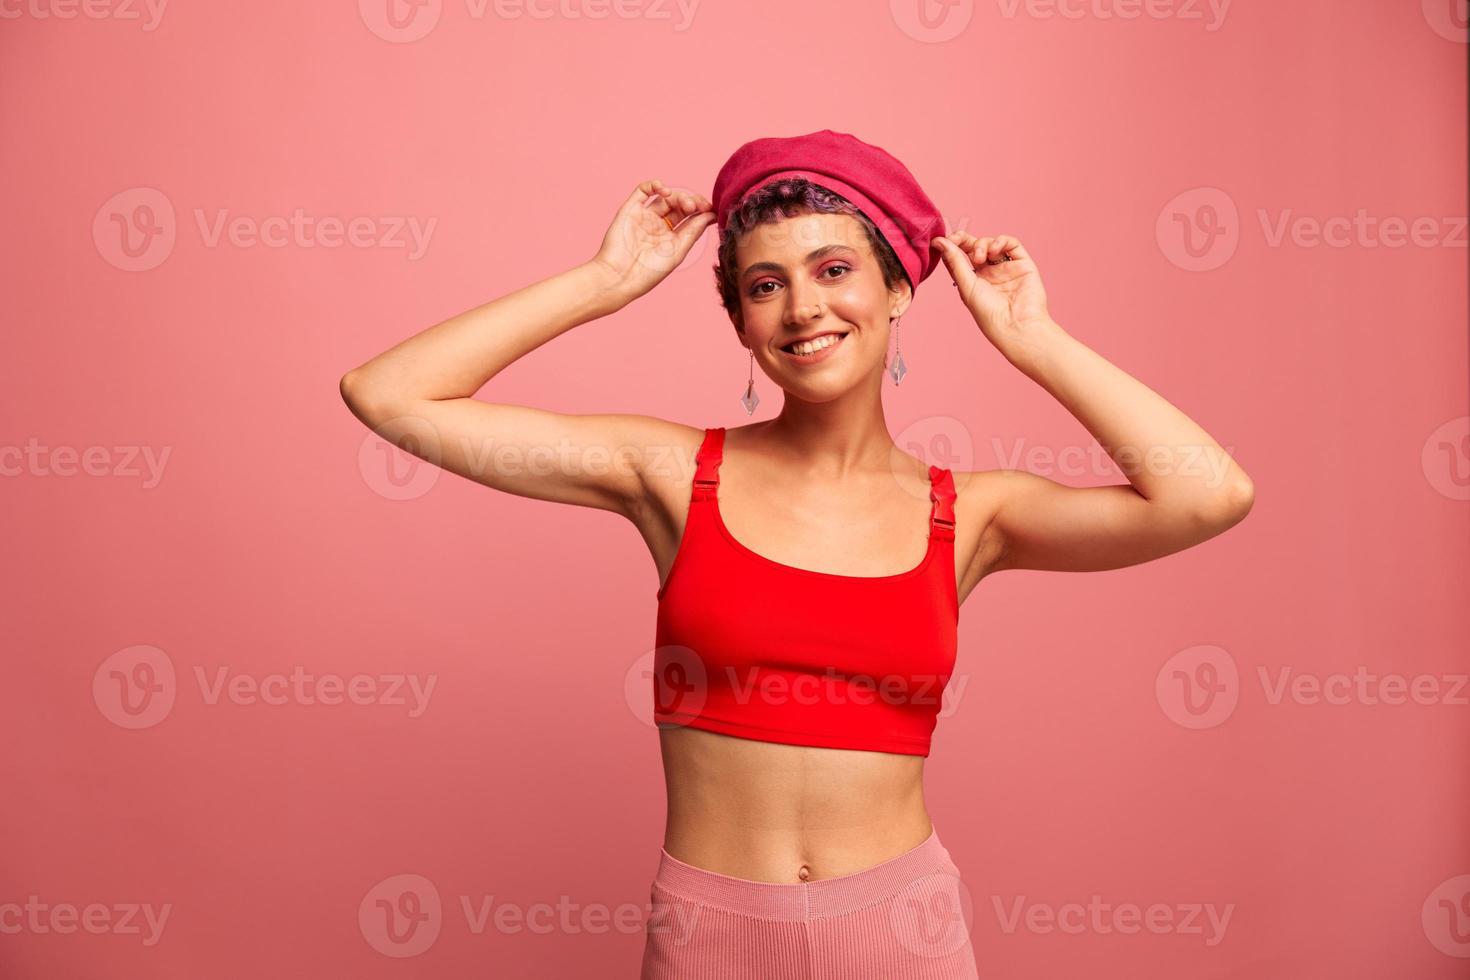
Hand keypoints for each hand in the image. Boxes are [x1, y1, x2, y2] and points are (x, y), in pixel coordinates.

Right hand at [591, 179, 715, 298]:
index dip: (702, 211)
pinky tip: (665, 190)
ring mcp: (644, 217)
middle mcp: (658, 226)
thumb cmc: (648, 272)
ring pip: (665, 197)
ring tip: (685, 204)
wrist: (619, 277)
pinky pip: (642, 191)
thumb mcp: (678, 251)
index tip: (711, 210)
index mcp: (671, 238)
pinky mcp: (629, 210)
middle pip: (679, 205)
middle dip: (691, 202)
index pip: (690, 218)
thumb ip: (693, 231)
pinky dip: (654, 185)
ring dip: (678, 196)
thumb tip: (712, 215)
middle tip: (696, 207)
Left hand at [931, 232, 1051, 344]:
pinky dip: (1001, 241)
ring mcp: (1006, 268)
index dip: (951, 245)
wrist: (1016, 325)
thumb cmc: (989, 313)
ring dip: (982, 244)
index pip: (960, 257)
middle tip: (958, 239)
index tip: (941, 240)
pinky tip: (994, 250)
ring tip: (980, 258)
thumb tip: (938, 241)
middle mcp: (990, 273)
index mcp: (973, 281)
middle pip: (974, 246)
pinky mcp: (1023, 264)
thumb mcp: (966, 286)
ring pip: (991, 243)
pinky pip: (1012, 244)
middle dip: (965, 240)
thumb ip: (955, 261)